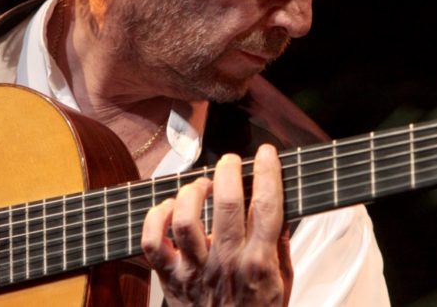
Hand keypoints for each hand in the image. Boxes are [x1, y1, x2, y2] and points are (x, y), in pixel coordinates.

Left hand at [141, 144, 292, 305]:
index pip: (267, 206)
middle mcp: (227, 263)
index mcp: (260, 263)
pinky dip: (155, 217)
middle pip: (226, 204)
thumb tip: (279, 206)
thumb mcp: (284, 282)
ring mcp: (196, 271)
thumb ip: (280, 244)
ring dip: (193, 191)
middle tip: (231, 161)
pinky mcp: (171, 279)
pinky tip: (169, 207)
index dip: (267, 173)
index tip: (266, 153)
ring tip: (203, 185)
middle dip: (229, 170)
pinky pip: (152, 242)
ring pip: (185, 219)